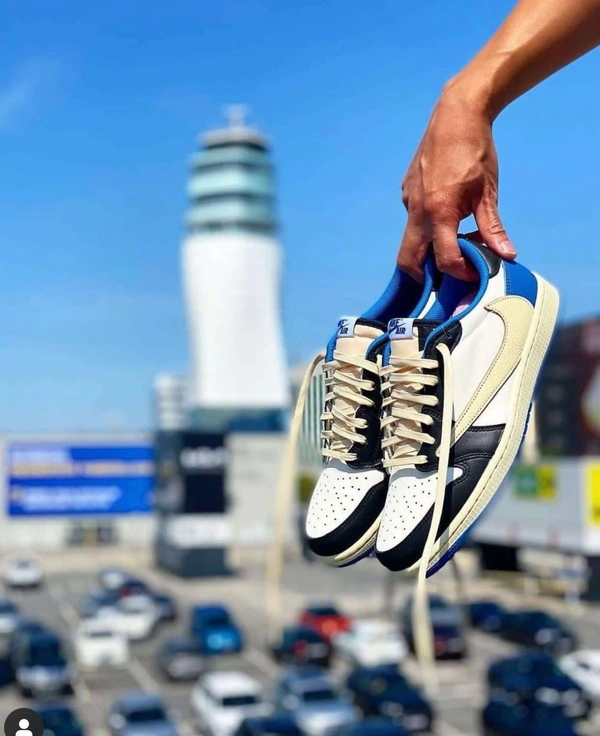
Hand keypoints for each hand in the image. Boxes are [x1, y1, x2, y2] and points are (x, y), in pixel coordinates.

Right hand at [398, 85, 516, 280]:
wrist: (455, 115)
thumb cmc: (475, 151)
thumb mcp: (488, 193)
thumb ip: (493, 228)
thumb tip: (507, 255)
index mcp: (439, 212)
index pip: (444, 259)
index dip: (460, 272)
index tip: (474, 271)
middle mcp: (417, 211)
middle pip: (408, 261)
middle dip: (424, 276)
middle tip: (448, 275)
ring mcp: (408, 201)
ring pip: (410, 240)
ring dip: (429, 249)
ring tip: (456, 239)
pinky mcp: (406, 192)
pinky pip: (413, 220)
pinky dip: (427, 228)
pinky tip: (447, 214)